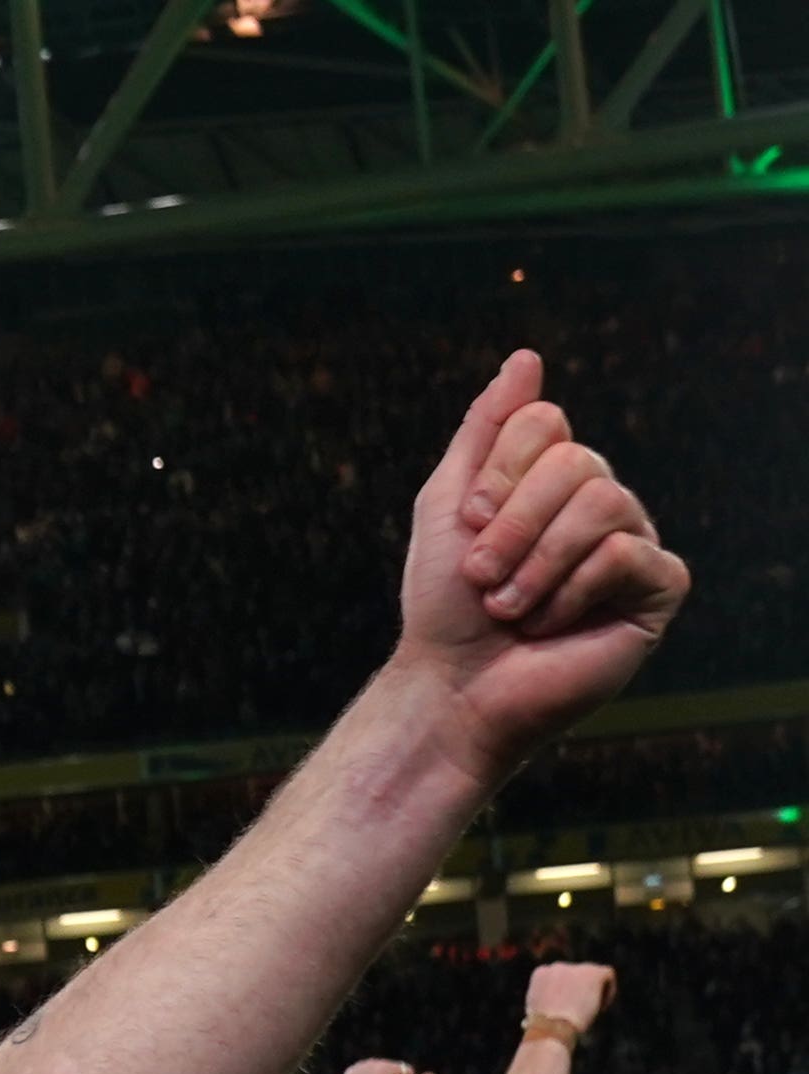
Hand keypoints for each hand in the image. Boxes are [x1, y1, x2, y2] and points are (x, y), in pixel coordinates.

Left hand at [392, 353, 688, 780]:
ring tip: (509, 608)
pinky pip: (627, 554)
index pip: (545, 423)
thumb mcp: (447, 504)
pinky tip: (550, 626)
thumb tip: (527, 358)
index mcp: (552, 479)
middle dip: (512, 525)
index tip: (468, 522)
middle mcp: (600, 500)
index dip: (499, 471)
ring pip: (604, 502)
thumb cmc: (444, 605)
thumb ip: (485, 430)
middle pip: (576, 461)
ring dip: (536, 562)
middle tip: (481, 577)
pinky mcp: (658, 588)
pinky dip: (570, 592)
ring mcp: (635, 541)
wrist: (453, 687)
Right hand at [524, 961, 615, 1043]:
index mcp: (541, 973)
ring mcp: (576, 968)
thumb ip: (551, 1002)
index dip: (565, 992)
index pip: (558, 977)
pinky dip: (609, 991)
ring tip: (591, 1012)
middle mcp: (557, 967)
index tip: (567, 1009)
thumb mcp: (540, 1013)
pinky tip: (602, 1007)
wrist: (552, 1028)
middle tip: (582, 1011)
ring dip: (594, 992)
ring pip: (592, 976)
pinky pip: (608, 976)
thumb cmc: (543, 1029)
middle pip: (576, 974)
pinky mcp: (593, 972)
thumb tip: (563, 1005)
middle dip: (580, 990)